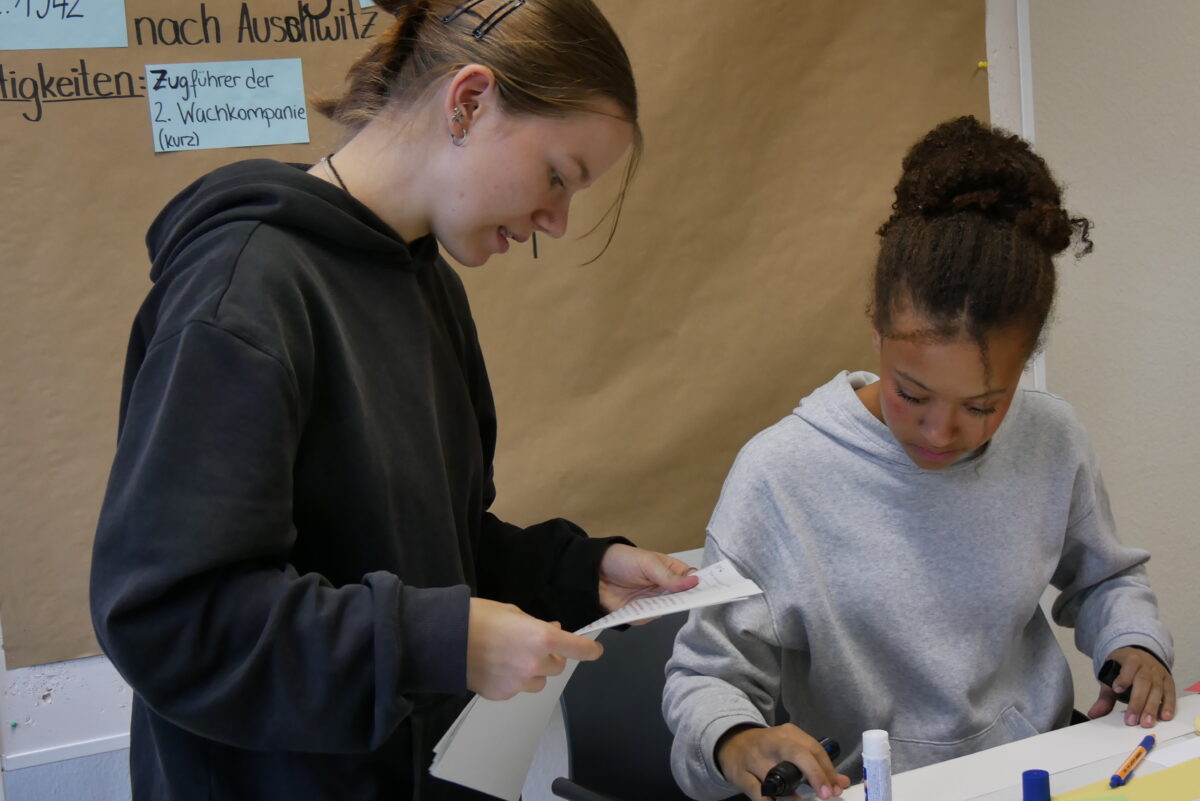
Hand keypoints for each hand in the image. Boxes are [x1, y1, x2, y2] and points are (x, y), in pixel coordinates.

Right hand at [466, 598, 602, 699]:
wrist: (444, 639)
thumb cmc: (476, 618)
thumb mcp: (513, 612)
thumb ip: (538, 625)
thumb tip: (554, 631)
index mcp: (541, 638)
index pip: (579, 650)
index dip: (590, 651)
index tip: (594, 652)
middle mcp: (534, 664)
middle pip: (557, 667)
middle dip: (550, 657)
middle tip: (532, 646)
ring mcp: (518, 682)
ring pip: (539, 682)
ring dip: (533, 672)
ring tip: (510, 657)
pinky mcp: (503, 694)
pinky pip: (517, 689)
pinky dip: (512, 681)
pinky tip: (495, 667)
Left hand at [597, 544, 698, 613]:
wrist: (593, 571)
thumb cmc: (622, 560)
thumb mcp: (648, 563)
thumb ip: (669, 576)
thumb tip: (694, 582)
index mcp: (671, 571)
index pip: (692, 580)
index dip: (701, 586)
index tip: (710, 590)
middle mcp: (664, 589)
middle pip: (682, 599)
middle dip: (684, 600)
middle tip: (686, 599)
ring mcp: (652, 602)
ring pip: (665, 611)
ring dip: (661, 608)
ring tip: (657, 602)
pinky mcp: (638, 613)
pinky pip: (645, 619)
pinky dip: (642, 616)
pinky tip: (638, 609)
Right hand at [716, 724, 849, 799]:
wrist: (730, 742)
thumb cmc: (767, 749)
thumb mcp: (791, 749)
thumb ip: (816, 764)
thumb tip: (842, 782)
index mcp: (787, 734)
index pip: (813, 748)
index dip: (827, 770)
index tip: (837, 787)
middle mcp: (771, 742)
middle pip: (796, 754)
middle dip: (815, 773)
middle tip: (827, 793)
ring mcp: (753, 758)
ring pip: (776, 776)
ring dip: (792, 795)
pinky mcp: (740, 774)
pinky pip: (757, 792)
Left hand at [1088, 646, 1174, 726]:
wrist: (1142, 655)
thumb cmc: (1125, 668)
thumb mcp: (1112, 675)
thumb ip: (1105, 696)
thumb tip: (1094, 713)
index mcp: (1131, 659)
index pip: (1128, 667)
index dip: (1124, 678)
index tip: (1116, 689)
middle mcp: (1147, 666)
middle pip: (1143, 682)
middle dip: (1137, 702)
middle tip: (1132, 720)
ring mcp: (1159, 674)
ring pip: (1157, 690)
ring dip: (1152, 708)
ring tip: (1146, 723)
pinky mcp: (1168, 682)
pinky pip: (1170, 694)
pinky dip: (1168, 706)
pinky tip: (1164, 717)